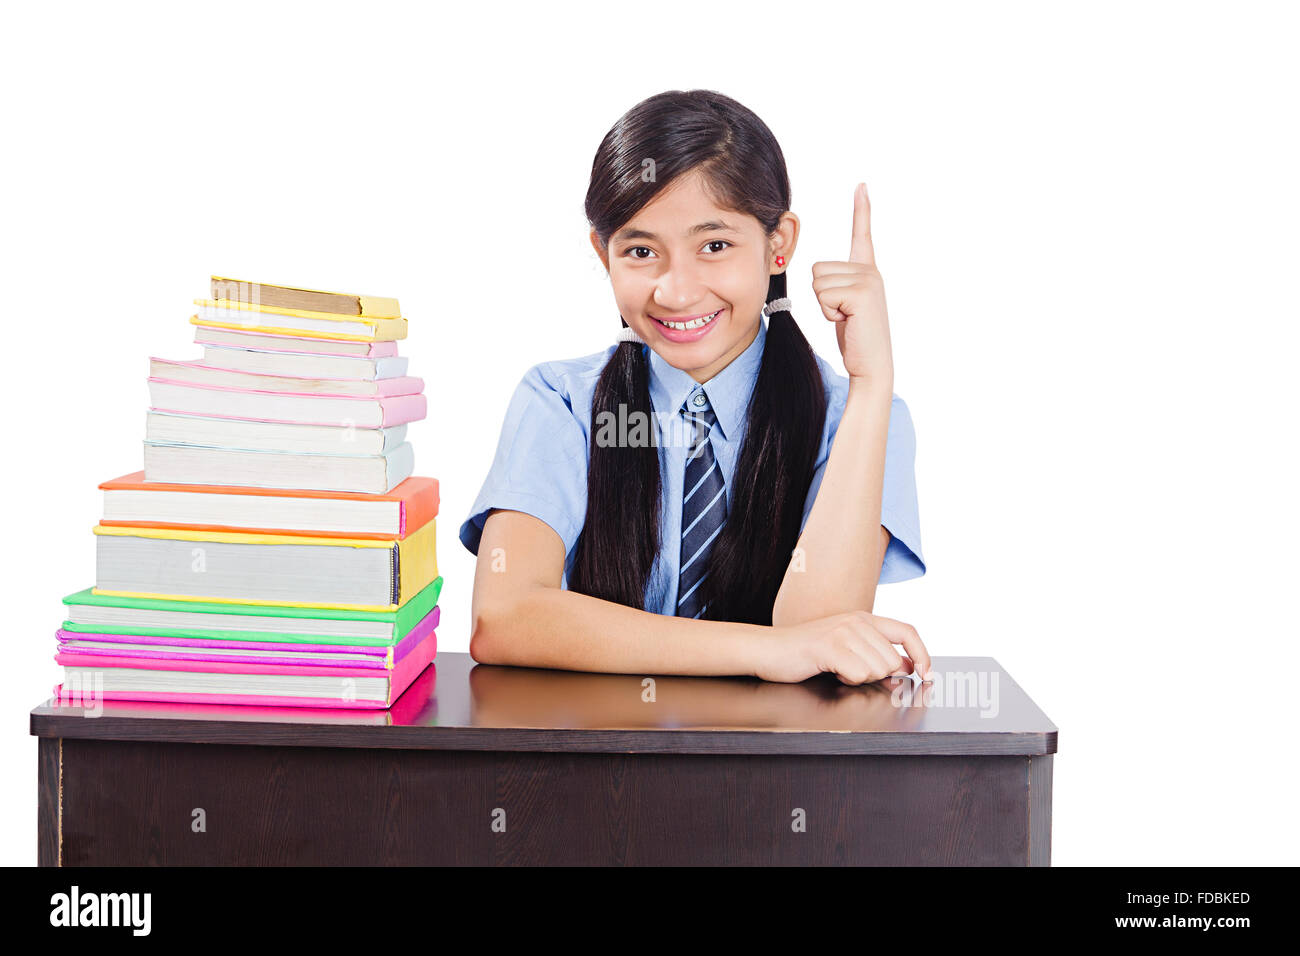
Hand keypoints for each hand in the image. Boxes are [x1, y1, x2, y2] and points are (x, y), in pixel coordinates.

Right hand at [752, 609, 931, 684]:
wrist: (768, 649)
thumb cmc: (806, 652)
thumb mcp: (847, 647)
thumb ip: (877, 652)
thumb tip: (908, 665)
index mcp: (864, 618)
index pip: (907, 632)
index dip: (922, 654)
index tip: (927, 673)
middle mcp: (857, 621)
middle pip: (893, 660)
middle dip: (877, 675)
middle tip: (851, 670)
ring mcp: (843, 632)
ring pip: (877, 669)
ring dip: (859, 677)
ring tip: (838, 668)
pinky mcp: (829, 646)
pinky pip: (857, 674)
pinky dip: (846, 680)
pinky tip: (831, 671)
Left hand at [811, 182, 893, 386]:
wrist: (871, 365)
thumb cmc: (854, 338)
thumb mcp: (841, 305)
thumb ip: (834, 285)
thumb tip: (818, 276)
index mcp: (867, 271)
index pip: (862, 234)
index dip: (861, 209)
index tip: (861, 186)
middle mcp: (870, 271)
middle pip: (817, 269)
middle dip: (822, 296)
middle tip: (844, 314)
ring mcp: (869, 279)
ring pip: (817, 282)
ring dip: (824, 305)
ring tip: (846, 318)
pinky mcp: (862, 292)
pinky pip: (822, 294)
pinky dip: (828, 312)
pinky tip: (848, 321)